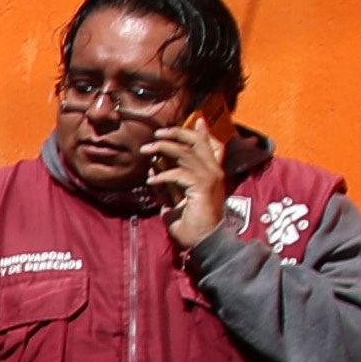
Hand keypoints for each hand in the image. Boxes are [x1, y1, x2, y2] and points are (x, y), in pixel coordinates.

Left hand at [152, 115, 233, 248]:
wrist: (204, 242)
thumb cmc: (191, 224)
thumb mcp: (176, 199)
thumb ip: (168, 184)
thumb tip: (153, 170)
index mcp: (212, 173)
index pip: (210, 145)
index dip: (202, 132)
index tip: (195, 120)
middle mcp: (214, 172)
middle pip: (197, 142)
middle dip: (176, 133)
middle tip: (157, 133)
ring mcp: (210, 179)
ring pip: (186, 153)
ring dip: (163, 149)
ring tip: (146, 151)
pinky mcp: (202, 188)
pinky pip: (179, 173)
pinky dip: (162, 175)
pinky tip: (151, 180)